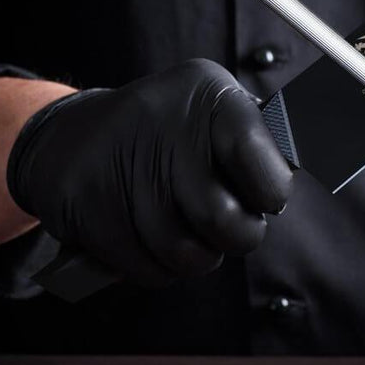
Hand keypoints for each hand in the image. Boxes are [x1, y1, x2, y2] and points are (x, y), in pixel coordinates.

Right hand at [7, 59, 292, 284]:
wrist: (66, 137)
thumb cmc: (163, 136)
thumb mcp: (213, 117)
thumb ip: (257, 149)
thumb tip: (298, 184)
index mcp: (208, 95)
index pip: (261, 160)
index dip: (269, 193)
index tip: (263, 199)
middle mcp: (164, 121)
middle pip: (223, 221)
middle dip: (234, 238)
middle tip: (227, 228)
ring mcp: (121, 162)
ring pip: (184, 254)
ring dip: (192, 258)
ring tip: (185, 231)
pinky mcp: (87, 202)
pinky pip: (144, 268)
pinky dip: (154, 268)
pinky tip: (147, 239)